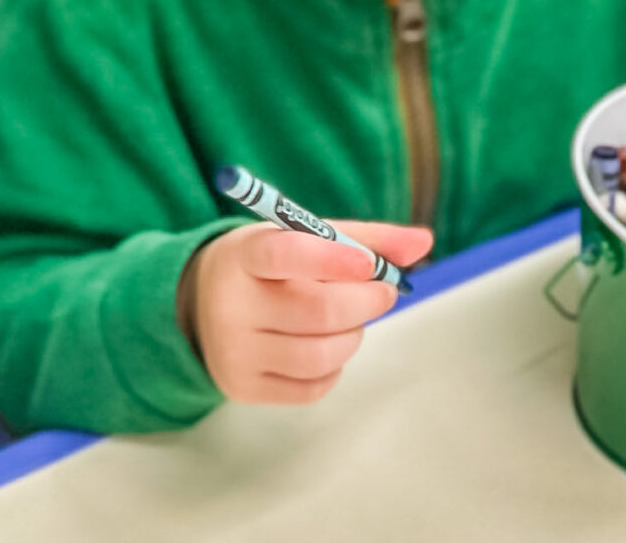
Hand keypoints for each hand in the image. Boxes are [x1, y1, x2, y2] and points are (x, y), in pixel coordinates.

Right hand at [183, 221, 434, 406]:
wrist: (201, 305)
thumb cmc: (269, 267)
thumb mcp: (303, 239)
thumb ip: (364, 238)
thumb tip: (424, 243)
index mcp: (242, 255)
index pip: (282, 254)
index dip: (330, 258)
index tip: (368, 264)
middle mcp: (230, 304)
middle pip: (316, 311)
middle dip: (365, 302)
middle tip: (384, 292)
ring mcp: (234, 351)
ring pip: (319, 354)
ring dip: (353, 336)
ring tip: (352, 321)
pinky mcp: (242, 386)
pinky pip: (312, 386)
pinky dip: (334, 367)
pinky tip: (326, 345)